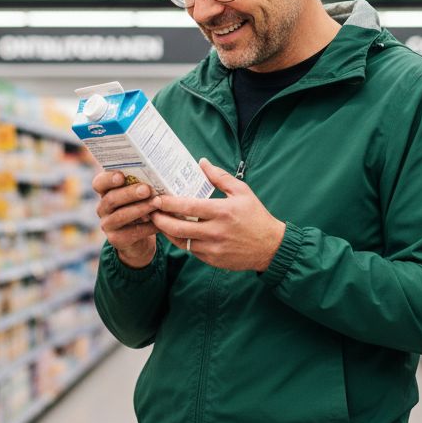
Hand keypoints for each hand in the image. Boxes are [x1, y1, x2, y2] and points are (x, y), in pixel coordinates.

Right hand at [92, 170, 158, 268]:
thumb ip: (141, 185)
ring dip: (140, 209)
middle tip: (147, 189)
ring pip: (121, 215)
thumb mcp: (139, 196)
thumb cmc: (141, 208)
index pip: (99, 183)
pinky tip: (159, 223)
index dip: (108, 179)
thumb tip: (157, 174)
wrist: (141, 239)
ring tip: (156, 203)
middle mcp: (103, 208)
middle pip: (111, 198)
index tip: (121, 176)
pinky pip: (131, 232)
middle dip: (130, 193)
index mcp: (106, 192)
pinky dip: (147, 227)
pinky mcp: (115, 239)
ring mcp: (107, 224)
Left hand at [150, 159, 285, 272]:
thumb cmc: (256, 216)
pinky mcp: (213, 260)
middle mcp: (216, 232)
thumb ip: (220, 177)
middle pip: (178, 228)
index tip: (157, 198)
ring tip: (159, 222)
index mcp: (222, 212)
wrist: (270, 247)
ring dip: (167, 232)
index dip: (169, 204)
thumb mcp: (242, 192)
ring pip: (181, 242)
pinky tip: (176, 233)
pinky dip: (182, 242)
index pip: (188, 207)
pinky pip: (191, 251)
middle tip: (151, 211)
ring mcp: (213, 248)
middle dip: (160, 220)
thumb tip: (202, 162)